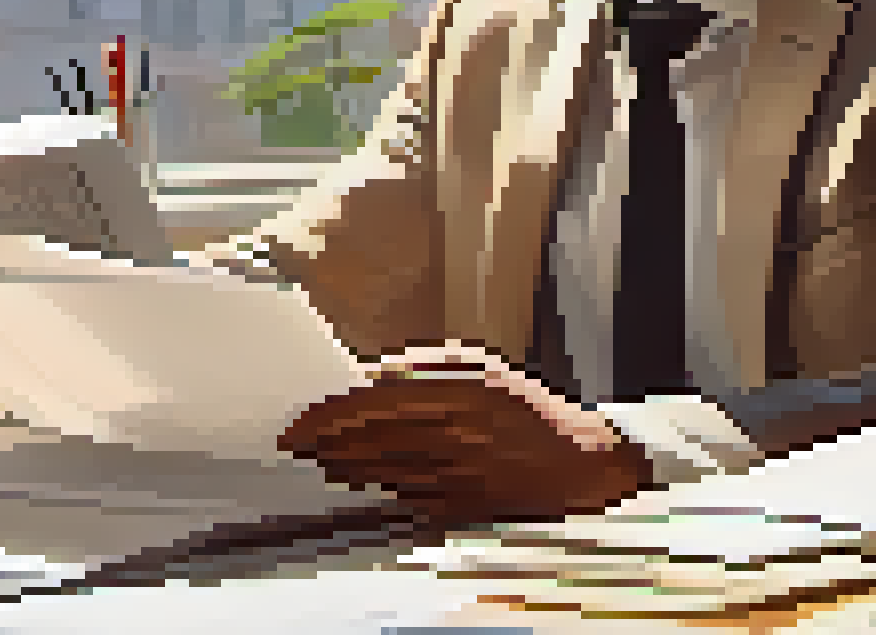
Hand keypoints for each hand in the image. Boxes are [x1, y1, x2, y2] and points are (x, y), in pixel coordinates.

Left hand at [278, 343, 653, 526]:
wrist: (579, 462)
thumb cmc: (527, 408)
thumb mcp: (478, 369)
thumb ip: (422, 368)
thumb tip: (368, 375)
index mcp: (454, 394)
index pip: (371, 406)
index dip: (327, 418)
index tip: (297, 425)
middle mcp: (451, 437)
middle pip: (368, 443)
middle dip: (326, 445)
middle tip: (296, 445)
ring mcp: (456, 476)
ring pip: (380, 473)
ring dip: (344, 468)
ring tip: (320, 460)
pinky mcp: (461, 507)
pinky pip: (404, 499)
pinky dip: (376, 489)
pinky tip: (358, 482)